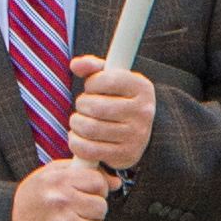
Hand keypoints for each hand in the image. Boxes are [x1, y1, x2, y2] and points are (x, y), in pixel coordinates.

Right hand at [10, 155, 111, 220]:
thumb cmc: (29, 202)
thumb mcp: (49, 176)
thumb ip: (81, 171)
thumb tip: (115, 182)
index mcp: (58, 180)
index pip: (98, 181)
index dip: (96, 188)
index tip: (87, 193)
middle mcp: (61, 201)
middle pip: (101, 206)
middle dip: (92, 211)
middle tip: (76, 212)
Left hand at [63, 55, 153, 173]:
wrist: (136, 132)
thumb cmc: (116, 100)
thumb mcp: (109, 79)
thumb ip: (92, 67)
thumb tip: (75, 64)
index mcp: (142, 88)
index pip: (108, 80)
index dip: (92, 84)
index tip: (92, 88)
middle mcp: (144, 112)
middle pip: (97, 107)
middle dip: (82, 105)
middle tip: (83, 107)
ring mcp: (137, 135)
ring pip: (90, 129)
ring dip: (76, 124)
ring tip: (79, 121)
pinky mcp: (126, 155)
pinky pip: (89, 150)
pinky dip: (76, 143)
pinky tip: (78, 137)